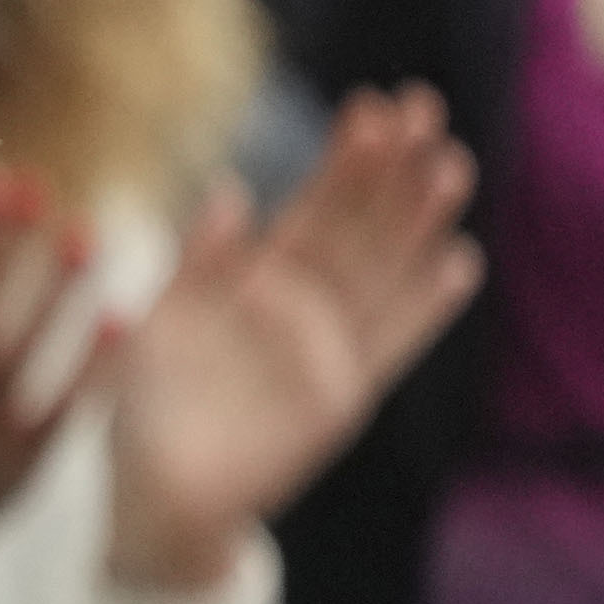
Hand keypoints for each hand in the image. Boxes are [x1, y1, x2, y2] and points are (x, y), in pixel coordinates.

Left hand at [105, 87, 482, 589]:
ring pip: (381, 271)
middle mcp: (301, 309)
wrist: (152, 499)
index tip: (375, 103)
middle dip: (392, 169)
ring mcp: (326, 349)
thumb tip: (233, 191)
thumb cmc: (144, 407)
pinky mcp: (340, 397)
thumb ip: (197, 263)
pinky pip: (389, 344)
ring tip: (450, 165)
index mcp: (254, 281)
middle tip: (425, 104)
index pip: (313, 206)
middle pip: (359, 225)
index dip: (346, 159)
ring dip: (417, 222)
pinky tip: (459, 262)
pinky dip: (424, 307)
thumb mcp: (159, 322)